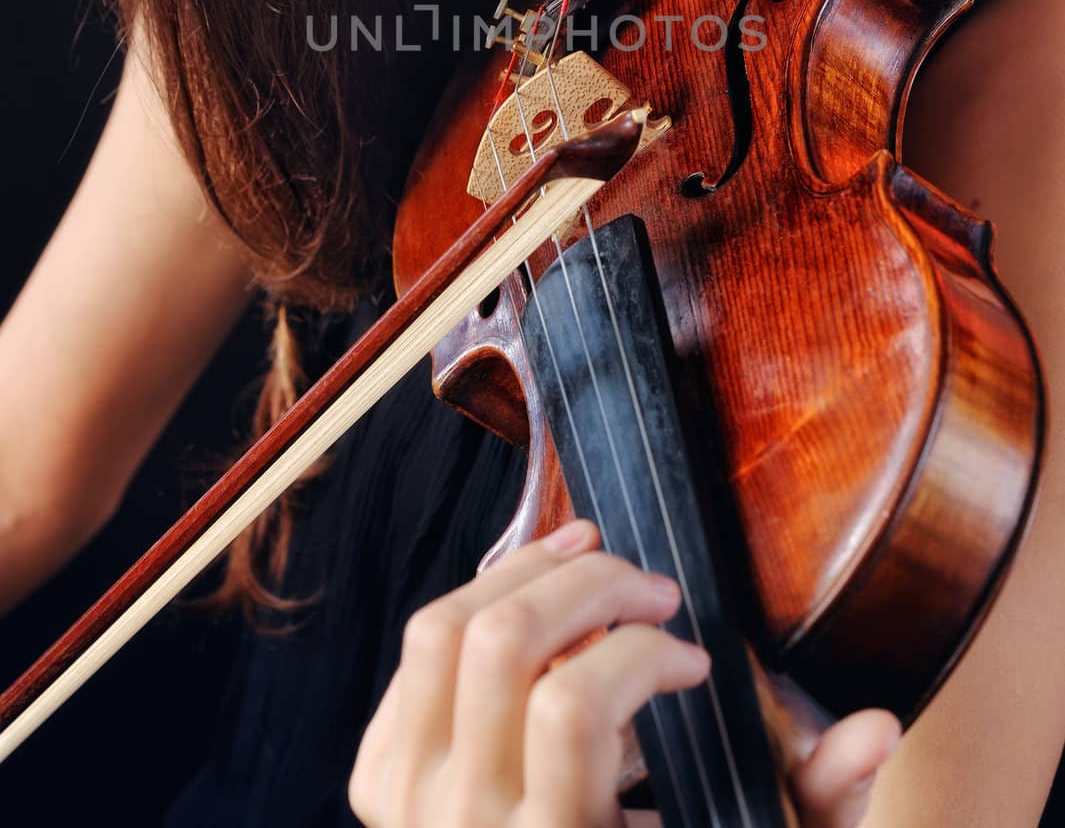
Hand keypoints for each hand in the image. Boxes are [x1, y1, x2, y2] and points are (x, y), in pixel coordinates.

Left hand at [348, 518, 900, 827]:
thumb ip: (817, 802)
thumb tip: (878, 727)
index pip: (571, 706)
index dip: (641, 655)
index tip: (693, 660)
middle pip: (502, 643)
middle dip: (589, 584)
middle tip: (651, 589)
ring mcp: (407, 803)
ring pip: (444, 628)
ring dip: (524, 570)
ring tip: (592, 557)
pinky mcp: (379, 778)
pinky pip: (418, 652)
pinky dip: (478, 601)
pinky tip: (537, 597)